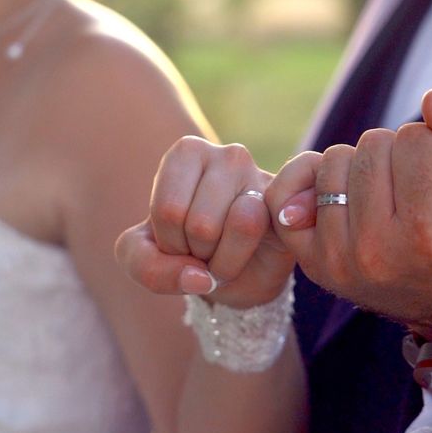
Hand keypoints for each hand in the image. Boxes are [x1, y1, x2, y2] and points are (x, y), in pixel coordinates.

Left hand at [116, 136, 294, 308]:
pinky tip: (245, 256)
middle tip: (204, 249)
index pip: (168, 210)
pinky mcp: (287, 205)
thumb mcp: (145, 261)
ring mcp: (263, 177)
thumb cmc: (185, 254)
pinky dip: (239, 261)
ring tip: (222, 253)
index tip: (178, 239)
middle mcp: (228, 154)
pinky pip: (259, 230)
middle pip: (199, 222)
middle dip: (196, 254)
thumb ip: (149, 268)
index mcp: (186, 154)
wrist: (233, 276)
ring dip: (221, 262)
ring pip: (236, 225)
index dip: (168, 243)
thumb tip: (200, 278)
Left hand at [267, 91, 431, 341]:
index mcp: (429, 235)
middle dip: (402, 155)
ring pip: (335, 160)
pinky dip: (308, 179)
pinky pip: (284, 193)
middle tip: (420, 190)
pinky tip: (339, 190)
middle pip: (372, 146)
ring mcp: (336, 258)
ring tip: (390, 196)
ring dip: (362, 166)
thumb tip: (430, 99)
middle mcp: (374, 250)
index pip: (419, 138)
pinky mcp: (311, 260)